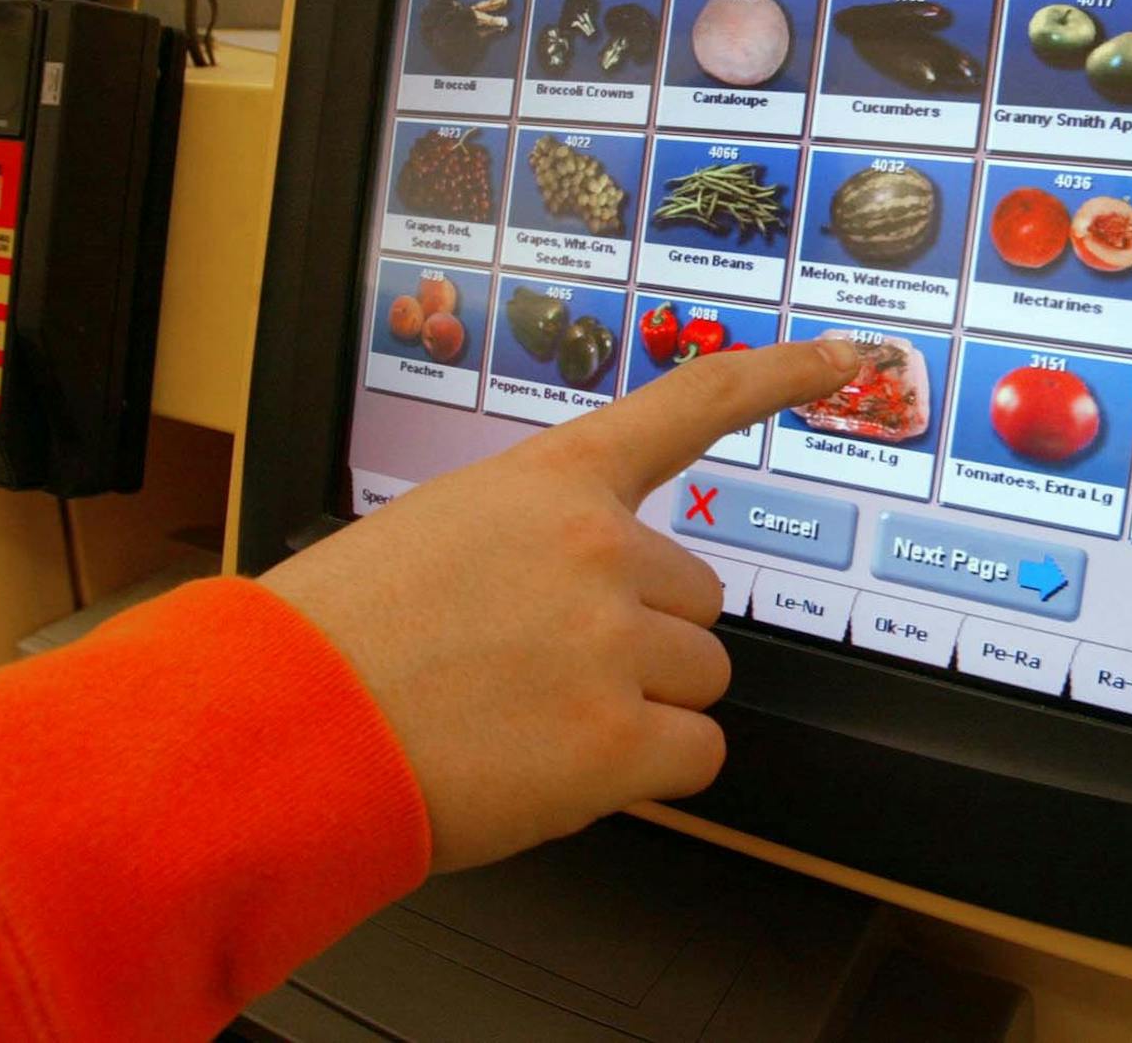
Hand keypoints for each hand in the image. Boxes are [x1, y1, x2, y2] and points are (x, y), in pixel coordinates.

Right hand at [260, 336, 859, 872]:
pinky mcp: (618, 742)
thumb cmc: (337, 638)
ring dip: (639, 709)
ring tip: (533, 718)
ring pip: (699, 680)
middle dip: (643, 639)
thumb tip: (593, 596)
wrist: (284, 725)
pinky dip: (647, 774)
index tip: (846, 356)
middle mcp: (599, 547)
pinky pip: (697, 757)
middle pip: (698, 600)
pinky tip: (561, 767)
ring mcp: (614, 642)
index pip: (690, 404)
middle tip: (544, 669)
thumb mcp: (438, 534)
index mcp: (550, 481)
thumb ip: (535, 544)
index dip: (780, 376)